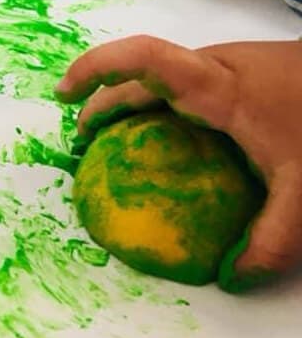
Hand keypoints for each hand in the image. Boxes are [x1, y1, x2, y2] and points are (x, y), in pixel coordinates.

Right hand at [55, 35, 301, 291]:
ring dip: (128, 100)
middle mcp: (210, 67)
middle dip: (100, 99)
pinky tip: (173, 136)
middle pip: (138, 72)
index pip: (140, 59)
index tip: (66, 95)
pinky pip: (181, 82)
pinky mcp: (239, 72)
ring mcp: (224, 66)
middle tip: (81, 140)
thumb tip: (235, 278)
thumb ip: (273, 238)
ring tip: (114, 138)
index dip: (95, 68)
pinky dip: (157, 103)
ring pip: (160, 76)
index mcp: (213, 85)